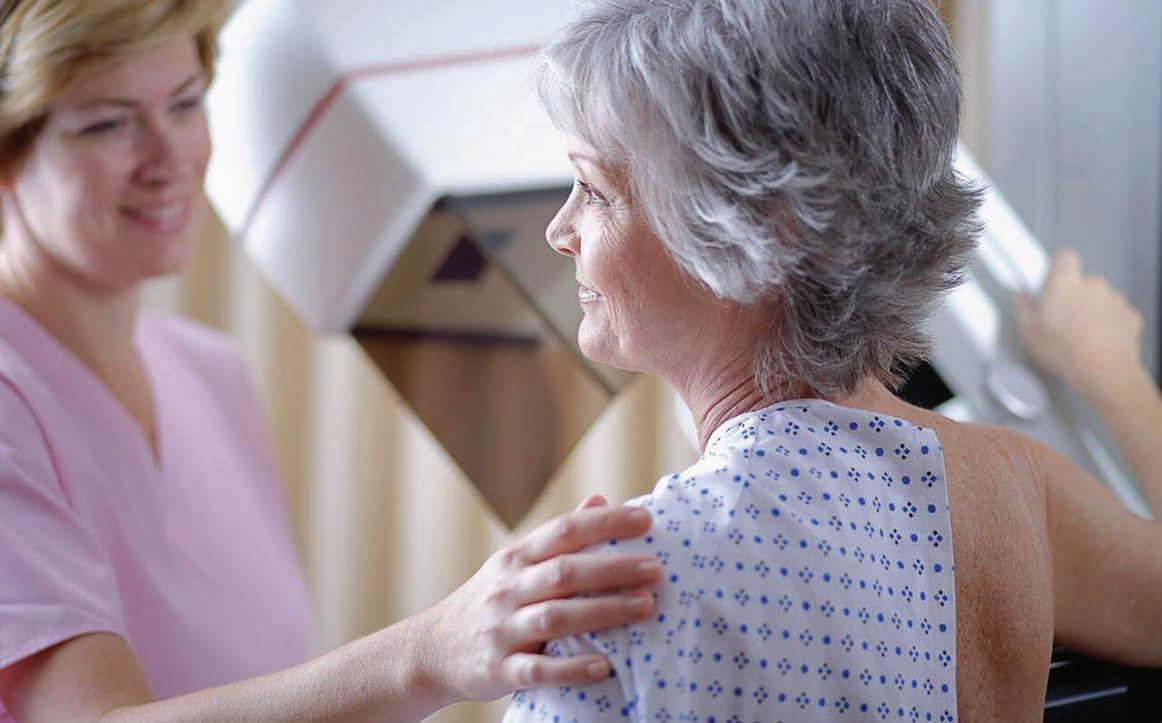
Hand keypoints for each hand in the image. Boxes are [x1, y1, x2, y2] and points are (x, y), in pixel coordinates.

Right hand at [421, 496, 659, 702]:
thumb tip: (600, 499)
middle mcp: (508, 589)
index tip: (646, 520)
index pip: (563, 531)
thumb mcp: (515, 563)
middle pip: (564, 572)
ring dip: (602, 612)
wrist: (432, 650)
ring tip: (644, 607)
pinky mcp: (498, 670)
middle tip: (656, 569)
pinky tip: (602, 666)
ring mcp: (502, 630)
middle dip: (612, 569)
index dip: (605, 523)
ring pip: (554, 617)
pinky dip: (570, 668)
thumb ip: (558, 537)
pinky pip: (537, 670)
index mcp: (517, 558)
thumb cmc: (490, 602)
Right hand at [1017, 249, 1143, 390]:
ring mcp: (1115, 300)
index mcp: (1066, 283)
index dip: (1058, 269)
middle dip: (1074, 296)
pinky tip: (1099, 342)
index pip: (1065, 257)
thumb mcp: (1028, 332)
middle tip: (1062, 319)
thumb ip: (1023, 307)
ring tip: (1081, 335)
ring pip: (1101, 298)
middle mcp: (1093, 285)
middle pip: (1083, 281)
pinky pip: (1116, 315)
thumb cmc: (1064, 350)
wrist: (1104, 371)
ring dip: (1092, 311)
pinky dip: (1109, 325)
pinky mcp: (1130, 316)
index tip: (1051, 284)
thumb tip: (1022, 297)